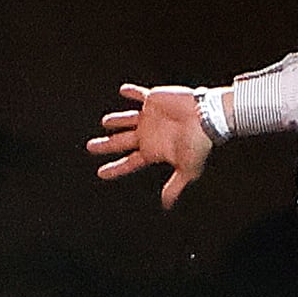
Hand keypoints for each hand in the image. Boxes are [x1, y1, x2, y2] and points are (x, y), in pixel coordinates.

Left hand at [88, 84, 212, 207]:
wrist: (206, 118)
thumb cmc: (198, 145)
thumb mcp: (187, 170)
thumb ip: (174, 187)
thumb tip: (166, 205)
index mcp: (153, 151)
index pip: (129, 162)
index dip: (115, 168)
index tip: (100, 173)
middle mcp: (148, 134)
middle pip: (121, 142)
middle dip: (106, 145)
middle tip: (90, 147)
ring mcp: (150, 117)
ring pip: (127, 120)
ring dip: (116, 121)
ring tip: (105, 122)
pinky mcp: (154, 100)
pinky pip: (139, 95)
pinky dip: (131, 92)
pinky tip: (123, 91)